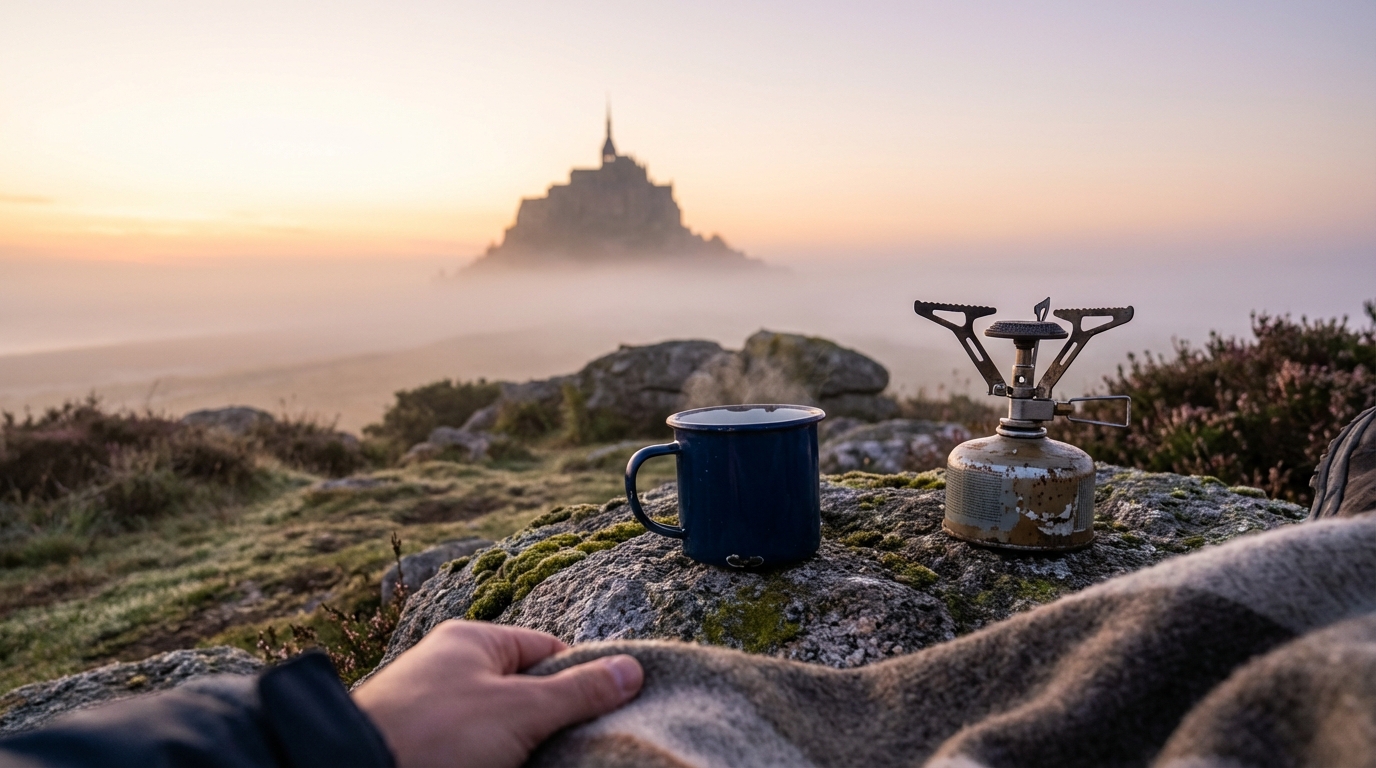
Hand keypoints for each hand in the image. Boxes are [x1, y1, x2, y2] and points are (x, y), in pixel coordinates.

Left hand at [352, 620, 642, 767]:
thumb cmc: (434, 735)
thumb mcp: (520, 710)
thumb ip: (578, 692)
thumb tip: (632, 669)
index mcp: (472, 641)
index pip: (547, 650)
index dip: (579, 682)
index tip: (603, 714)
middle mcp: (449, 668)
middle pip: (524, 693)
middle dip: (549, 723)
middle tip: (571, 750)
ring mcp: (431, 710)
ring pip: (498, 727)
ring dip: (519, 749)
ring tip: (534, 766)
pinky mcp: (420, 747)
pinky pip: (472, 751)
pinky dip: (491, 761)